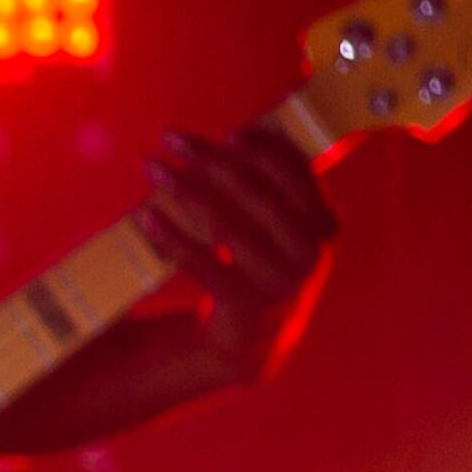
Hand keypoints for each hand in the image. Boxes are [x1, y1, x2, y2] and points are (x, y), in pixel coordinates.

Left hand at [137, 123, 334, 389]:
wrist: (248, 339)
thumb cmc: (252, 268)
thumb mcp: (270, 227)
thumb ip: (263, 188)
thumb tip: (235, 136)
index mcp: (323, 225)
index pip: (296, 175)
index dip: (262, 150)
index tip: (226, 132)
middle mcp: (310, 253)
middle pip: (259, 196)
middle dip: (214, 161)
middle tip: (172, 138)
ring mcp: (281, 283)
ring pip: (231, 227)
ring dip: (188, 191)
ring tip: (154, 169)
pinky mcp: (247, 307)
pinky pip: (206, 267)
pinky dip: (174, 239)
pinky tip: (148, 217)